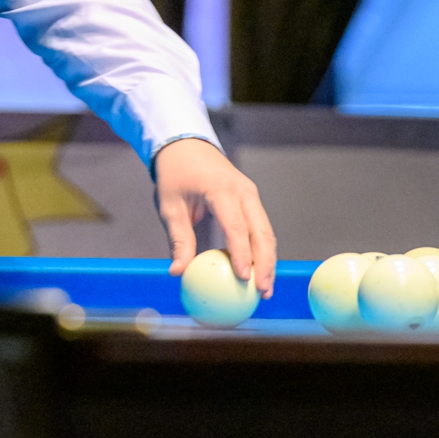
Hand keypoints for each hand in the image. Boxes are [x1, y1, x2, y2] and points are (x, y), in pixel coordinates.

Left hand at [152, 137, 277, 294]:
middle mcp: (243, 191)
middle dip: (265, 263)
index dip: (243, 254)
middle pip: (262, 231)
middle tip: (262, 291)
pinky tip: (259, 272)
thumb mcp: (170, 207)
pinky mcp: (251, 199)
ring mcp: (250, 193)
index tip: (244, 278)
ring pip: (266, 231)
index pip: (237, 226)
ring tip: (265, 289)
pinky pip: (261, 227)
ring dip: (268, 260)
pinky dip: (262, 249)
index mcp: (221, 190)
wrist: (186, 146)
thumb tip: (177, 272)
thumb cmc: (175, 176)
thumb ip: (178, 240)